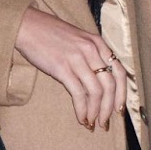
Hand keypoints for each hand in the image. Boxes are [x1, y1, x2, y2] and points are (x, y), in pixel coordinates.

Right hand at [14, 7, 124, 130]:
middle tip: (105, 122)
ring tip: (92, 123)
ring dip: (96, 111)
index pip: (119, 72)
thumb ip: (91, 55)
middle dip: (109, 108)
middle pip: (110, 85)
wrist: (28, 26)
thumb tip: (99, 81)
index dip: (122, 93)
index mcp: (98, 43)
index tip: (119, 109)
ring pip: (96, 91)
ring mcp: (77, 59)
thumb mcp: (78, 39)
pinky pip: (78, 93)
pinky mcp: (62, 68)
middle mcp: (91, 50)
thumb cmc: (51, 33)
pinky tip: (81, 118)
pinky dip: (82, 109)